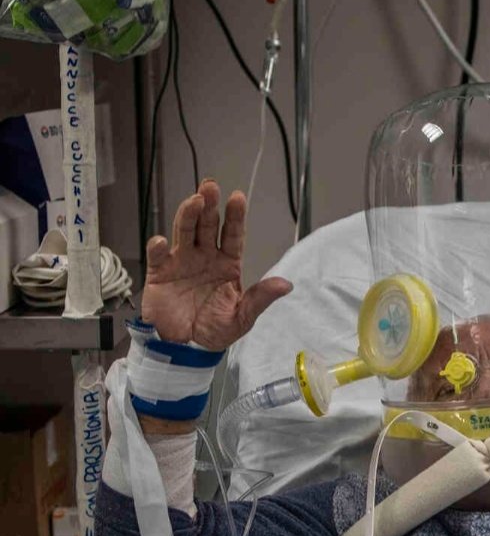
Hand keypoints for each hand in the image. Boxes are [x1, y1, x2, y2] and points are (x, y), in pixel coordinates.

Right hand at [142, 180, 291, 349]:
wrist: (186, 348)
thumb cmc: (216, 330)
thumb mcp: (243, 317)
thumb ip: (261, 298)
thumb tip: (286, 284)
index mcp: (227, 264)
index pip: (232, 235)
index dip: (234, 217)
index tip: (237, 197)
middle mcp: (204, 257)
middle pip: (207, 225)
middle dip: (210, 205)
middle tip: (211, 187)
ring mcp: (181, 262)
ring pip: (184, 231)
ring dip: (188, 214)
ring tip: (195, 200)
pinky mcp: (160, 273)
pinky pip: (157, 256)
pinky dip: (158, 247)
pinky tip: (162, 242)